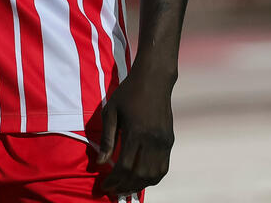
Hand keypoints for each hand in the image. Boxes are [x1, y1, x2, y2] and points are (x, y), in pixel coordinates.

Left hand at [96, 67, 175, 196]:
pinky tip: (141, 180)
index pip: (125, 166)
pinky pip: (163, 167)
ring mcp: (164, 142)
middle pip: (140, 175)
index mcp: (136, 132)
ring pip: (154, 175)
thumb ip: (107, 138)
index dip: (114, 180)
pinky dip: (152, 178)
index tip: (105, 186)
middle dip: (126, 186)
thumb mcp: (111, 112)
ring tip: (126, 188)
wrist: (154, 79)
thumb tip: (101, 162)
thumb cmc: (128, 93)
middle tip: (114, 191)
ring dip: (140, 185)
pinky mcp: (170, 141)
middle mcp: (153, 140)